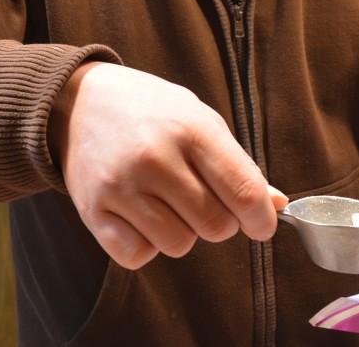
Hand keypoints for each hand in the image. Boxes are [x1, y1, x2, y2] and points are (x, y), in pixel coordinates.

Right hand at [49, 62, 288, 269]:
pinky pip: (137, 256)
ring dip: (182, 233)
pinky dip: (145, 245)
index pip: (243, 191)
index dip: (261, 218)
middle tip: (203, 201)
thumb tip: (277, 205)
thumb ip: (238, 165)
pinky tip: (140, 217)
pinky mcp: (92, 210)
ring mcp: (121, 185)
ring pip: (178, 245)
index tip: (262, 225)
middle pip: (215, 226)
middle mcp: (155, 157)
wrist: (81, 102)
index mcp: (191, 129)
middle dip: (219, 222)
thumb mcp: (200, 120)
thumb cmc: (152, 112)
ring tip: (167, 203)